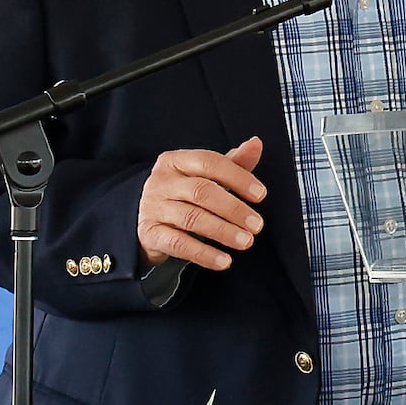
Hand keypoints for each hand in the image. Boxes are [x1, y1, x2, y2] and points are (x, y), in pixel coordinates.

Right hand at [137, 136, 265, 270]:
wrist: (144, 216)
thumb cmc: (183, 192)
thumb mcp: (205, 175)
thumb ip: (232, 162)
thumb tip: (256, 144)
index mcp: (176, 160)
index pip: (209, 162)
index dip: (238, 177)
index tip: (261, 194)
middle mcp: (161, 181)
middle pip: (202, 191)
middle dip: (234, 208)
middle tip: (257, 225)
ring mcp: (153, 207)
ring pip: (192, 219)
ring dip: (223, 232)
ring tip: (246, 241)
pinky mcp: (149, 233)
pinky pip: (179, 244)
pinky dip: (204, 254)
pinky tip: (225, 261)